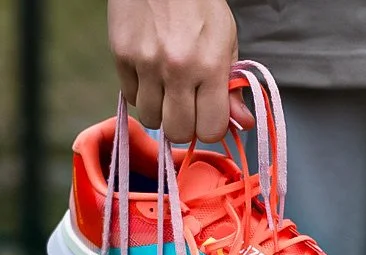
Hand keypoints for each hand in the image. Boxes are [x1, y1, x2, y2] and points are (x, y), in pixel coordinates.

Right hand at [107, 0, 253, 142]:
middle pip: (177, 132)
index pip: (209, 129)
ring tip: (168, 88)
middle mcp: (177, 69)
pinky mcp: (121, 55)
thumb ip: (233, 87)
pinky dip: (141, 93)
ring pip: (150, 118)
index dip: (210, 129)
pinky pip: (130, 97)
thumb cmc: (200, 5)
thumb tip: (244, 123)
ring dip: (160, 111)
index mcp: (210, 66)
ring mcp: (146, 63)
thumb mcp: (227, 42)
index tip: (208, 118)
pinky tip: (151, 74)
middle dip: (184, 127)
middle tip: (187, 108)